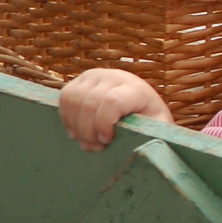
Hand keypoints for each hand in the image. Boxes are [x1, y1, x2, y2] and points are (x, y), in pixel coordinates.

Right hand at [58, 68, 173, 151]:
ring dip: (76, 126)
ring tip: (87, 142)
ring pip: (73, 100)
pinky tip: (77, 132)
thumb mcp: (157, 128)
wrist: (142, 105)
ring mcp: (95, 75)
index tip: (106, 140)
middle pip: (89, 104)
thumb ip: (151, 135)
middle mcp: (114, 76)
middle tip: (96, 147)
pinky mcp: (81, 79)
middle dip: (88, 131)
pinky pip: (65, 97)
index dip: (103, 124)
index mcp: (135, 88)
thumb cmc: (150, 121)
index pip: (112, 102)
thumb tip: (140, 146)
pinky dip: (67, 118)